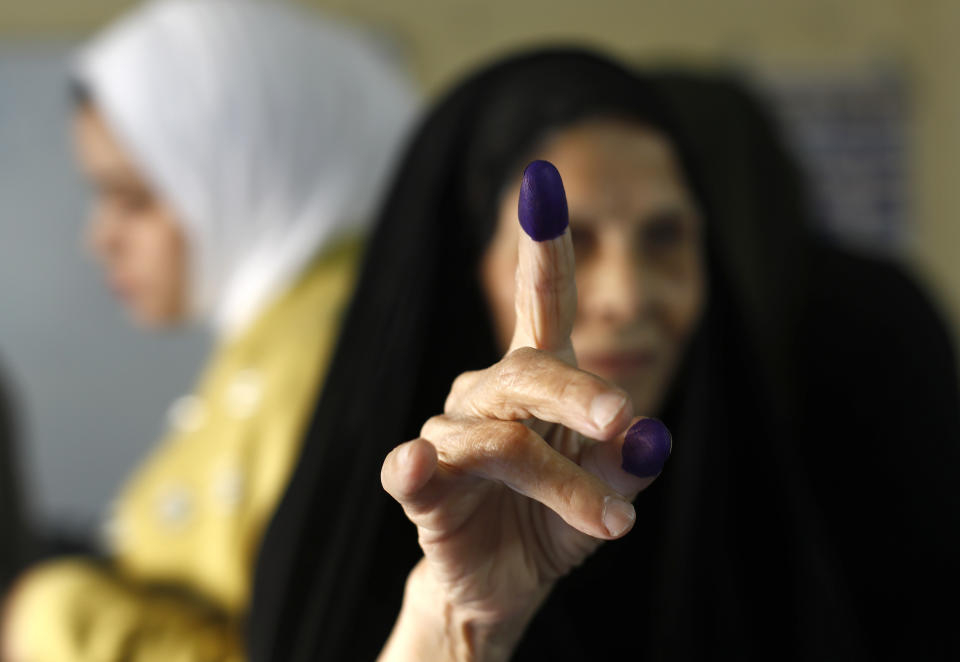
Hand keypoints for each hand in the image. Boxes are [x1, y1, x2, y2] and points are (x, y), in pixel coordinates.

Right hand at [379, 161, 670, 660]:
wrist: (505, 585)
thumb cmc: (555, 521)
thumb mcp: (607, 495)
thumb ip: (626, 465)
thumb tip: (650, 437)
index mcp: (536, 381)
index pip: (540, 301)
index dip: (543, 246)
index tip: (544, 182)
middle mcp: (487, 395)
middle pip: (527, 371)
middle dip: (578, 394)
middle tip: (622, 421)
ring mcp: (451, 437)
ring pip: (502, 441)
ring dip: (563, 486)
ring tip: (612, 525)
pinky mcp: (422, 486)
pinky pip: (416, 469)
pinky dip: (419, 469)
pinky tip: (418, 466)